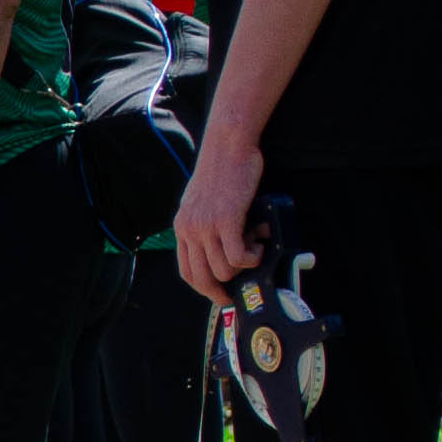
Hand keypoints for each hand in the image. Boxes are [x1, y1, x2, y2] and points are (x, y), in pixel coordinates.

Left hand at [173, 125, 264, 292]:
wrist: (227, 148)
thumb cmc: (222, 172)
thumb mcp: (203, 204)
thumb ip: (207, 226)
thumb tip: (224, 247)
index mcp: (183, 228)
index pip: (187, 271)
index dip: (204, 288)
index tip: (220, 294)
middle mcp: (189, 230)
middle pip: (201, 278)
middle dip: (221, 291)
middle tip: (239, 291)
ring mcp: (205, 226)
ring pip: (222, 270)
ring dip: (243, 268)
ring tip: (254, 249)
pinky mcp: (225, 220)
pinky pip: (236, 256)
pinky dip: (251, 259)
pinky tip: (258, 246)